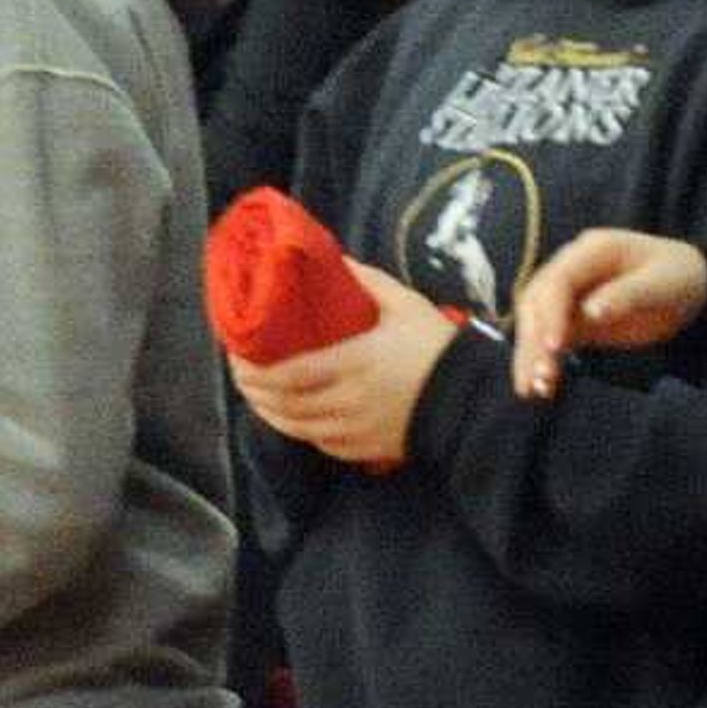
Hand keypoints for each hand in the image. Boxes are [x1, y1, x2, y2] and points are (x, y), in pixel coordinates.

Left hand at [227, 266, 457, 467]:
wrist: (471, 399)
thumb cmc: (436, 348)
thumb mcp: (404, 304)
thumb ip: (367, 280)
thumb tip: (336, 257)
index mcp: (353, 363)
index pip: (287, 374)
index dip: (254, 370)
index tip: (235, 354)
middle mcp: (348, 401)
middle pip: (284, 405)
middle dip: (253, 391)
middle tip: (239, 372)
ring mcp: (355, 430)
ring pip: (296, 428)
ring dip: (269, 413)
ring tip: (255, 394)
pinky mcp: (365, 449)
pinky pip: (320, 443)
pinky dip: (298, 430)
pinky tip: (290, 416)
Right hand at [508, 231, 706, 398]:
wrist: (690, 284)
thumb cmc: (678, 276)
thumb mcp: (661, 284)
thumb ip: (626, 295)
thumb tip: (591, 312)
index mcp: (592, 251)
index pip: (557, 282)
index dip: (551, 313)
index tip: (554, 346)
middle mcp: (571, 269)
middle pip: (537, 304)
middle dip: (533, 341)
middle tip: (539, 377)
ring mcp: (569, 294)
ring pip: (537, 324)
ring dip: (530, 355)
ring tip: (532, 390)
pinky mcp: (573, 319)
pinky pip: (551, 340)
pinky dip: (544, 361)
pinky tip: (544, 387)